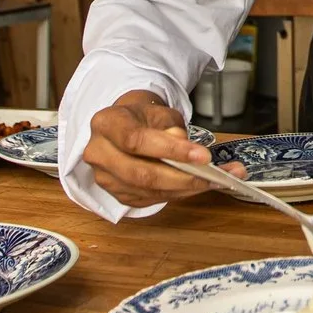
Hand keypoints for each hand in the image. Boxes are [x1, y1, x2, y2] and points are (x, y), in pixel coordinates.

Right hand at [80, 88, 243, 208]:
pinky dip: (176, 195)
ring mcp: (105, 178)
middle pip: (140, 174)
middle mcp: (98, 153)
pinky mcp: (117, 194)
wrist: (127, 126)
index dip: (170, 150)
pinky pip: (149, 200)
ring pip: (147, 191)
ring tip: (214, 182)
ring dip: (184, 189)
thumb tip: (186, 151)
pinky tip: (196, 187)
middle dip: (181, 178)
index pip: (136, 141)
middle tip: (212, 176)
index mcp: (106, 124)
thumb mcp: (159, 112)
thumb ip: (171, 128)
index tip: (202, 156)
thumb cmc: (144, 117)